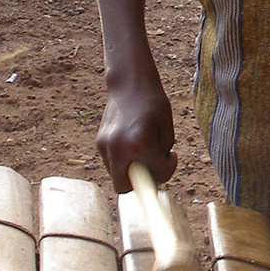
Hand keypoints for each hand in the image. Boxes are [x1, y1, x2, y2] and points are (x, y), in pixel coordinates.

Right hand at [97, 75, 177, 192]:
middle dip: (139, 181)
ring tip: (142, 148)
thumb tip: (154, 175)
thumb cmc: (153, 103)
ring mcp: (105, 146)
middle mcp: (118, 148)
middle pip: (124, 187)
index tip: (170, 158)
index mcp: (140, 143)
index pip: (158, 175)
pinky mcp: (98, 143)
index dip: (167, 170)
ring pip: (117, 175)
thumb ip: (162, 154)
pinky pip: (112, 163)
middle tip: (152, 163)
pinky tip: (132, 142)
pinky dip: (123, 160)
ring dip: (131, 170)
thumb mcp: (167, 129)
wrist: (129, 83)